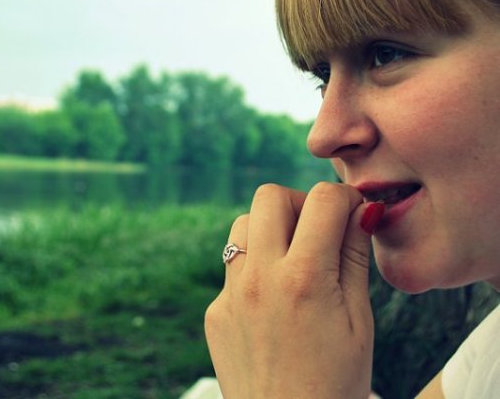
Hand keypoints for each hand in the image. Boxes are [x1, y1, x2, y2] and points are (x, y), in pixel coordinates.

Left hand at [205, 182, 376, 398]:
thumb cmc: (335, 384)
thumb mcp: (359, 321)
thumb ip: (355, 257)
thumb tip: (360, 211)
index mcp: (303, 279)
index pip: (322, 201)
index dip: (344, 198)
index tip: (352, 212)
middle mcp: (258, 279)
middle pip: (268, 196)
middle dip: (299, 202)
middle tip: (318, 230)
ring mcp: (229, 295)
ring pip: (242, 225)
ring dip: (270, 229)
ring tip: (293, 260)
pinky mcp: (214, 312)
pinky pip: (232, 268)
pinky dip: (256, 267)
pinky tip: (274, 300)